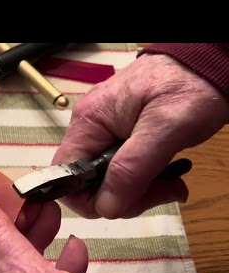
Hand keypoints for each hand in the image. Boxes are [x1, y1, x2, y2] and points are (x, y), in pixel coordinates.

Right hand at [52, 53, 228, 218]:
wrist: (206, 63)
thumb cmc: (189, 86)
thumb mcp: (165, 129)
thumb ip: (132, 169)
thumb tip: (106, 208)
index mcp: (88, 124)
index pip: (66, 178)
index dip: (91, 199)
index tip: (129, 200)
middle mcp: (88, 130)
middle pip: (87, 185)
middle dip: (125, 197)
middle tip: (163, 190)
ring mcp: (103, 133)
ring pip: (106, 182)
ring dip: (139, 191)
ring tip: (172, 182)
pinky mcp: (119, 137)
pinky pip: (120, 171)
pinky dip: (143, 181)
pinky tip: (167, 175)